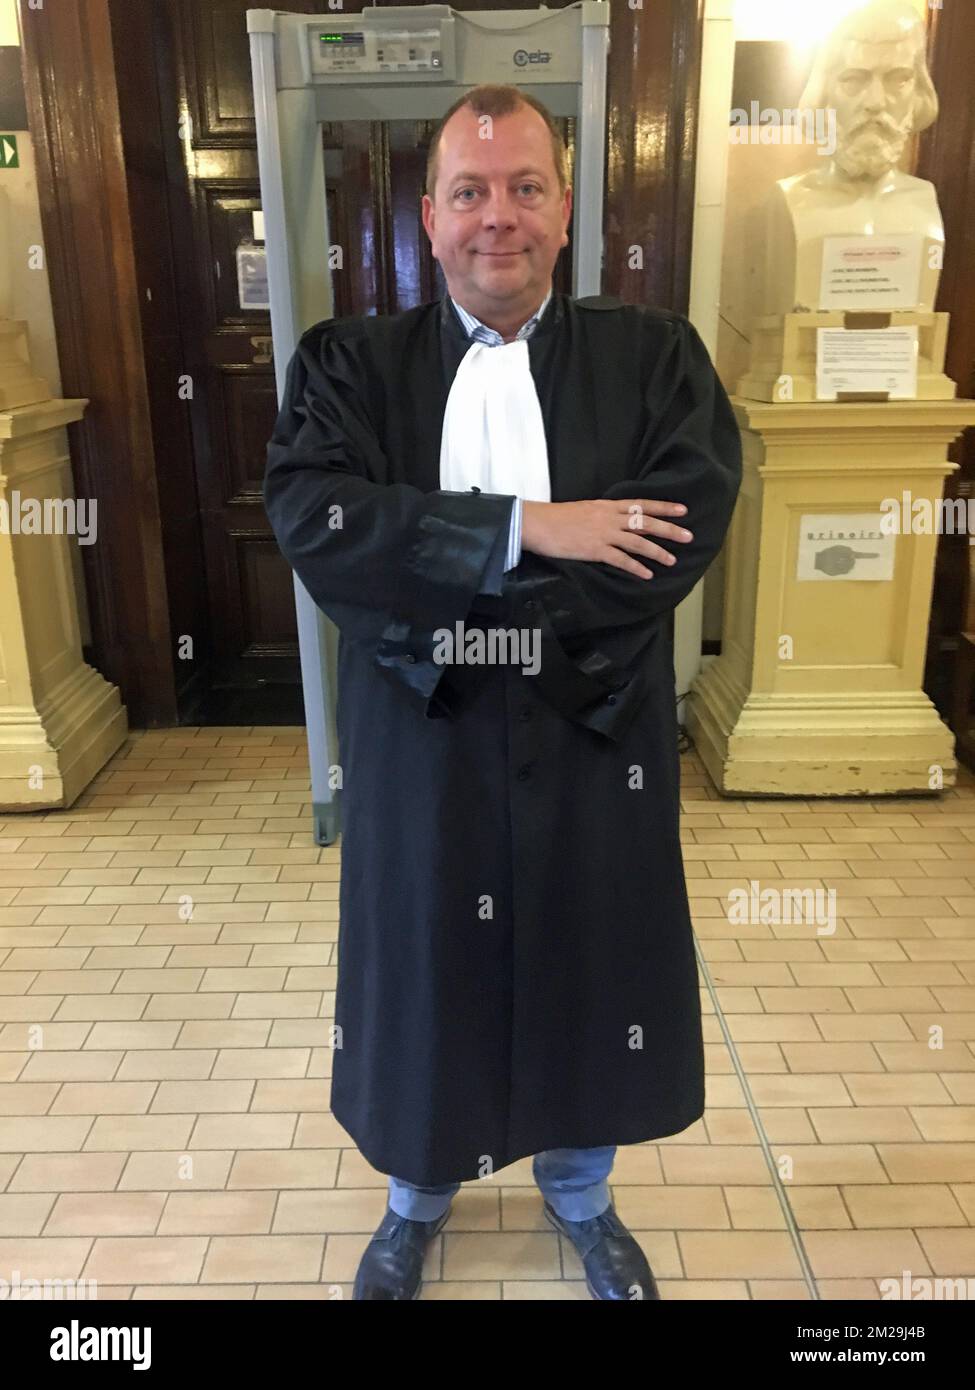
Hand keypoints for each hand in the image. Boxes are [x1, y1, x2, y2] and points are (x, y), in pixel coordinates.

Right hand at [521, 499, 692, 578]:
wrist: (539, 523)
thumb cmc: (559, 518)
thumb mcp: (586, 510)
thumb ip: (605, 515)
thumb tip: (619, 521)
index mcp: (608, 506)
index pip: (642, 504)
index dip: (664, 507)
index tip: (683, 510)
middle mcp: (610, 518)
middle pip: (646, 522)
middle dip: (669, 529)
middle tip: (689, 536)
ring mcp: (603, 534)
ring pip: (637, 542)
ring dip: (657, 552)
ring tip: (673, 560)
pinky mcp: (594, 550)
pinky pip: (620, 559)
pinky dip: (635, 567)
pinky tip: (647, 574)